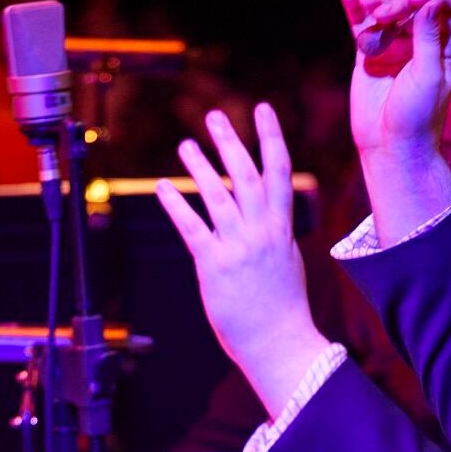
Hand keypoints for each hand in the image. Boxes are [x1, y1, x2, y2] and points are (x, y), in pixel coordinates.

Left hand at [155, 103, 329, 415]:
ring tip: (186, 143)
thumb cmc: (283, 308)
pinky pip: (192, 228)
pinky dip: (176, 205)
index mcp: (281, 229)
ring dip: (200, 166)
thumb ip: (275, 236)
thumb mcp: (287, 262)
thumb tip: (271, 220)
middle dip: (231, 141)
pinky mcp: (214, 265)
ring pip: (218, 195)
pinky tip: (162, 187)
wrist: (279, 343)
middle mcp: (261, 232)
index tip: (262, 108)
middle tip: (214, 115)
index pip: (279, 172)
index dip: (271, 137)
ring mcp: (238, 247)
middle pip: (246, 175)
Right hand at [342, 0, 450, 158]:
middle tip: (391, 12)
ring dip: (377, 3)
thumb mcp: (429, 75)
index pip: (443, 8)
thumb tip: (430, 1)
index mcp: (443, 47)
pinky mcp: (367, 57)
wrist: (391, 147)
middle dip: (400, 3)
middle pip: (411, 7)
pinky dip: (355, 9)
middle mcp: (418, 44)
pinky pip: (361, 28)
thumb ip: (428, 38)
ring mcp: (392, 49)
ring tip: (367, 3)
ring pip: (385, 14)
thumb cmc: (419, 116)